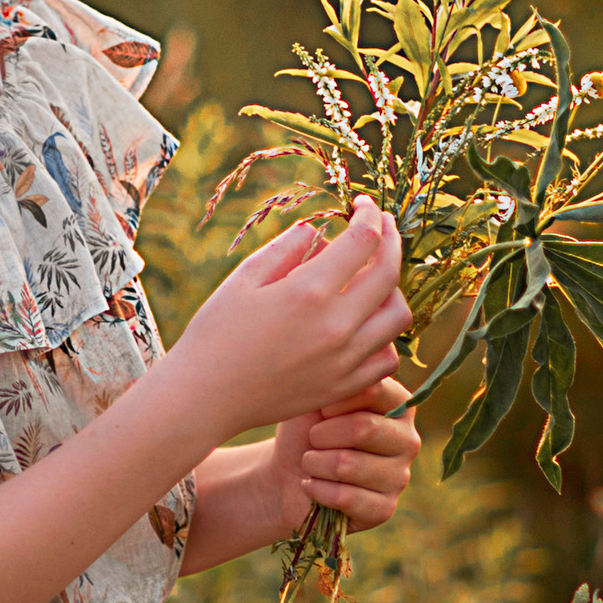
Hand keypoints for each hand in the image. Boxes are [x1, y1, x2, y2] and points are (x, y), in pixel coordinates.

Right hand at [171, 200, 410, 442]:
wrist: (205, 397)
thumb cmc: (216, 332)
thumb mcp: (244, 278)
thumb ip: (286, 249)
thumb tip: (317, 230)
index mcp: (309, 291)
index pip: (363, 240)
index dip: (368, 214)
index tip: (363, 204)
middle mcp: (336, 326)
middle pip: (389, 274)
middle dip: (391, 240)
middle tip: (382, 227)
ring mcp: (344, 360)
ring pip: (397, 316)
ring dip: (392, 288)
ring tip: (374, 277)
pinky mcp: (342, 386)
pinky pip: (386, 358)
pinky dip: (385, 336)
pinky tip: (365, 324)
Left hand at [278, 373, 420, 533]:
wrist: (286, 475)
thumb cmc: (305, 429)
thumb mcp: (316, 396)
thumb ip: (339, 378)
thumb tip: (359, 357)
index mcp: (398, 404)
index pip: (374, 390)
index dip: (335, 400)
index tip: (318, 408)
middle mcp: (408, 439)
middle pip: (363, 428)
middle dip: (321, 434)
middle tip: (311, 438)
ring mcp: (400, 476)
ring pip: (348, 465)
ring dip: (314, 463)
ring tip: (310, 462)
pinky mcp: (385, 508)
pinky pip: (345, 497)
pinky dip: (317, 490)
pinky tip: (311, 485)